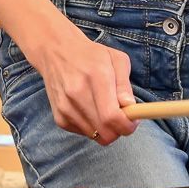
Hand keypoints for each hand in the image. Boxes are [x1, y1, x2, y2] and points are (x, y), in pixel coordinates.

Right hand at [26, 17, 137, 144]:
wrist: (55, 52)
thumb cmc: (91, 55)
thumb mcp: (116, 60)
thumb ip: (124, 85)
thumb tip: (129, 106)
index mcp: (96, 77)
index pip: (112, 116)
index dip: (127, 126)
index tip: (133, 121)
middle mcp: (77, 94)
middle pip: (105, 133)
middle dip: (119, 130)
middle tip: (121, 116)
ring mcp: (66, 108)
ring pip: (96, 136)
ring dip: (106, 128)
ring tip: (104, 109)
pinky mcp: (59, 117)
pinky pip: (84, 133)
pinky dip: (92, 127)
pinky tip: (91, 110)